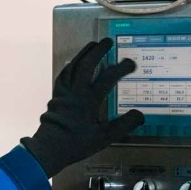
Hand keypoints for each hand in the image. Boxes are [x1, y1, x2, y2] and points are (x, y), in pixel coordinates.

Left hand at [21, 38, 144, 178]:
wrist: (50, 148)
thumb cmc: (77, 143)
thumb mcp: (105, 137)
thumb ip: (124, 125)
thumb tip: (140, 114)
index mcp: (89, 100)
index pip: (108, 78)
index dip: (121, 68)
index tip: (130, 64)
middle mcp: (76, 91)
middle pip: (87, 64)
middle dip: (98, 50)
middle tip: (108, 42)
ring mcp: (64, 91)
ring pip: (73, 66)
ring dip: (84, 53)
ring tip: (93, 45)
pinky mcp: (56, 94)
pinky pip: (64, 74)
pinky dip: (72, 65)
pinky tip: (75, 63)